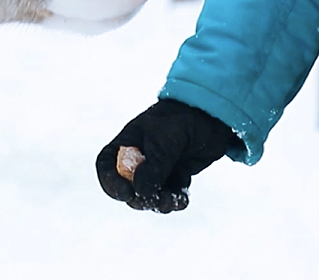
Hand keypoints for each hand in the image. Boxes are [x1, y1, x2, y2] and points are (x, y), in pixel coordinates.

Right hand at [96, 99, 236, 212]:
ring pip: (150, 196)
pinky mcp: (176, 174)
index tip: (125, 194)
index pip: (107, 166)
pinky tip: (183, 197)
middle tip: (155, 200)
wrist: (211, 115)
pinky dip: (176, 199)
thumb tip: (140, 192)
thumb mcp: (164, 141)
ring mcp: (157, 167)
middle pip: (128, 187)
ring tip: (173, 200)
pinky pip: (170, 195)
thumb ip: (152, 167)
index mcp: (127, 143)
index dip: (110, 183)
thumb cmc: (181, 119)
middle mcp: (138, 157)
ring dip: (160, 203)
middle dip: (140, 199)